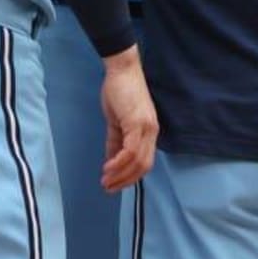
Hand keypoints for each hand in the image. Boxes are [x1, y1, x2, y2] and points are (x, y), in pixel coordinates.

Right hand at [100, 45, 158, 191]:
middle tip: (109, 189)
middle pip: (144, 166)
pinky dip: (119, 162)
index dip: (130, 177)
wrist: (121, 70)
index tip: (115, 185)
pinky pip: (131, 150)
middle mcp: (151, 132)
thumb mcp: (116, 121)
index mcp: (148, 132)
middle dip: (126, 181)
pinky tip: (107, 168)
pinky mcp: (137, 123)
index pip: (144, 162)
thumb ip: (115, 142)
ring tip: (106, 182)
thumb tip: (111, 161)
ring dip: (120, 175)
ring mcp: (146, 128)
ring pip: (137, 161)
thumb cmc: (119, 91)